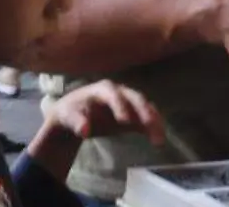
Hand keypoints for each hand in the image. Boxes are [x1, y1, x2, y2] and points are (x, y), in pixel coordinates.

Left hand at [44, 80, 163, 143]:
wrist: (76, 116)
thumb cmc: (71, 113)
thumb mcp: (69, 116)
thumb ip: (77, 122)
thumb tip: (84, 130)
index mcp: (102, 89)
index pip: (113, 94)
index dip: (119, 105)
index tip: (124, 121)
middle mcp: (119, 92)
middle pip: (134, 97)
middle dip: (143, 110)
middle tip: (149, 124)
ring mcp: (128, 103)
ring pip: (145, 108)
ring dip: (153, 121)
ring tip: (159, 138)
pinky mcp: (133, 115)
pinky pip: (147, 119)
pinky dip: (154, 127)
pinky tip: (158, 139)